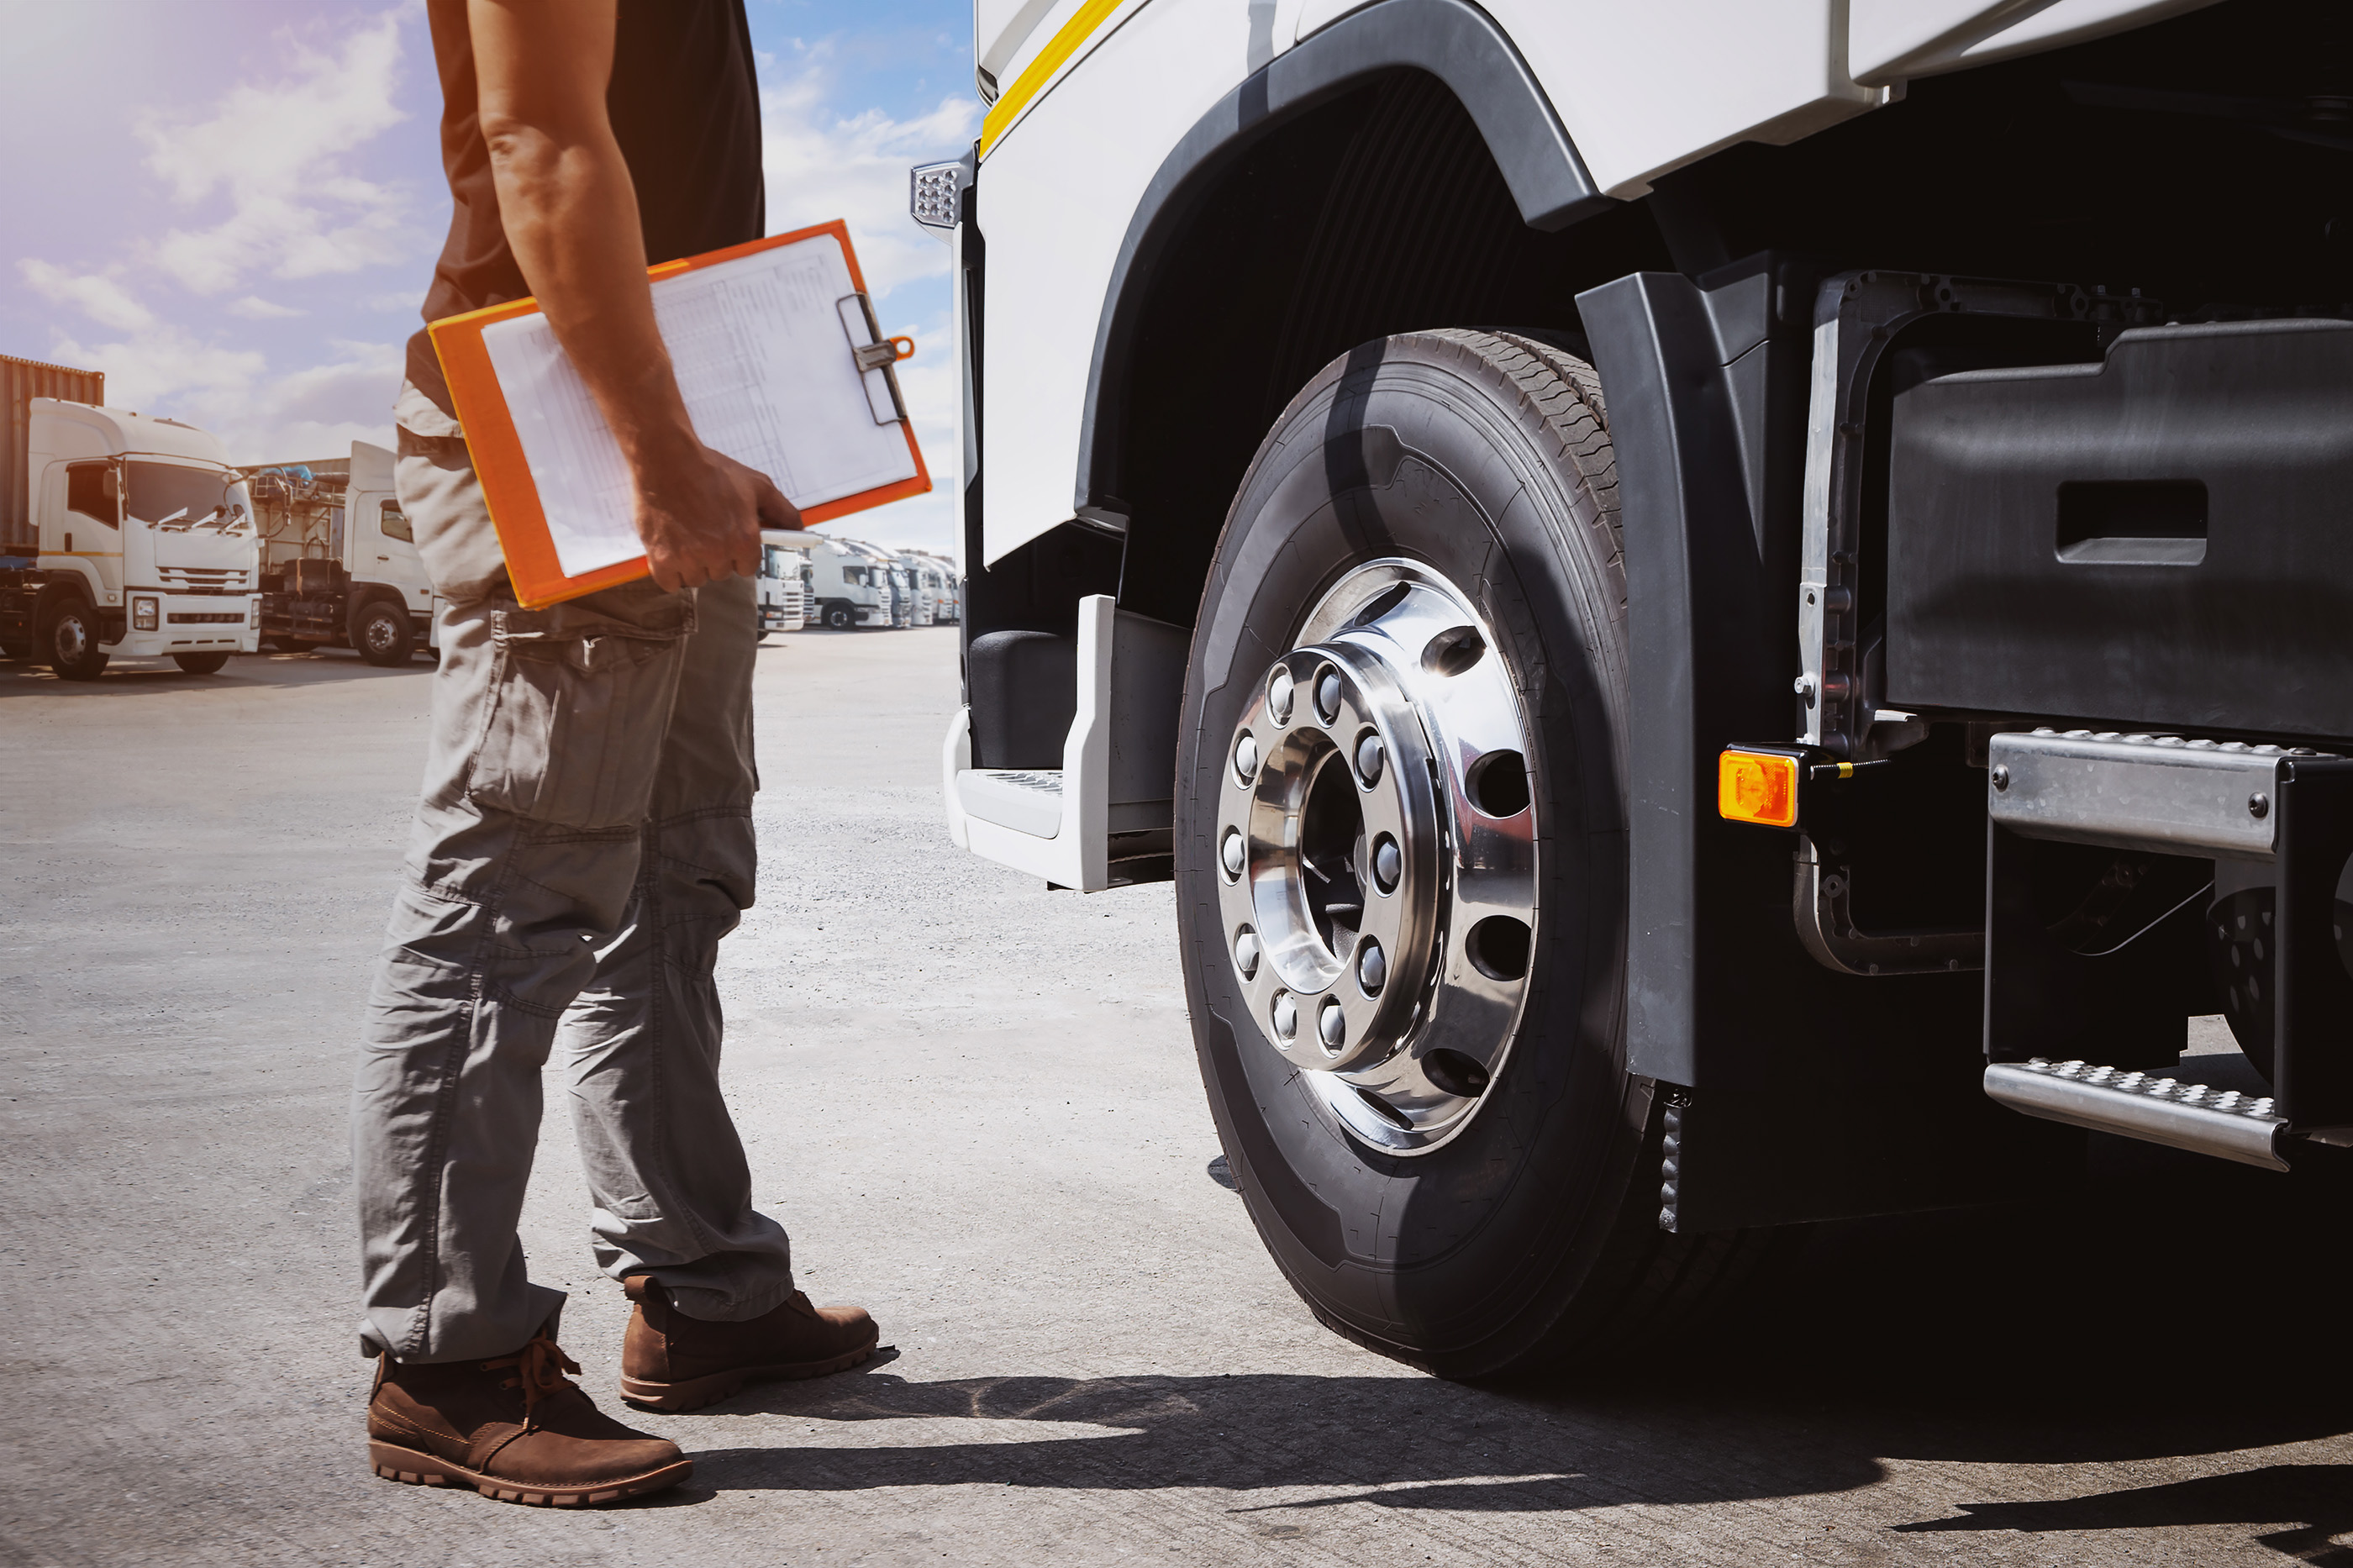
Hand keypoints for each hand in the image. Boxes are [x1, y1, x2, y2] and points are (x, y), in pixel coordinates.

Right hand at [629, 442, 799, 591]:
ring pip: (696, 579)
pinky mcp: (661, 559)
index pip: (748, 567)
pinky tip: (669, 552)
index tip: (729, 541)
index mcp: (744, 539)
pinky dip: (669, 573)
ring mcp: (688, 558)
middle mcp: (718, 553)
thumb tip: (799, 529)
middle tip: (705, 532)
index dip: (739, 553)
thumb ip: (782, 511)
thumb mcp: (756, 485)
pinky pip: (670, 583)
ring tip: (685, 537)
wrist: (666, 459)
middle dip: (715, 557)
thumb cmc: (709, 470)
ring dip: (692, 565)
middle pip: (721, 573)